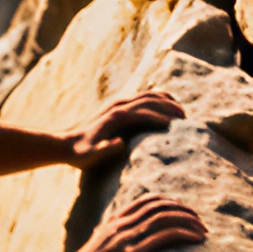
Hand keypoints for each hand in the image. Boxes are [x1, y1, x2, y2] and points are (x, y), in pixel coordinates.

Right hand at [57, 193, 205, 251]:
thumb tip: (112, 249)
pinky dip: (185, 233)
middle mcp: (121, 225)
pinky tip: (197, 239)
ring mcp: (126, 238)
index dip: (168, 202)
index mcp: (112, 223)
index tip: (183, 211)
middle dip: (184, 210)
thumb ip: (107, 245)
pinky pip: (165, 236)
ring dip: (189, 221)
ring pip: (166, 217)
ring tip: (204, 230)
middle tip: (199, 221)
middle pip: (160, 205)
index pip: (145, 202)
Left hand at [62, 92, 182, 168]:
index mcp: (115, 117)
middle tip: (186, 118)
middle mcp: (118, 106)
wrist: (67, 144)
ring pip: (148, 95)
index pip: (143, 112)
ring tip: (182, 112)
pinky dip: (158, 99)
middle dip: (169, 107)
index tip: (176, 126)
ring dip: (166, 101)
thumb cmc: (81, 154)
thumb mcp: (89, 156)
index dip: (160, 118)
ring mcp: (119, 104)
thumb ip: (103, 150)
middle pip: (149, 100)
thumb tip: (119, 143)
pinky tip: (168, 107)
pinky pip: (144, 98)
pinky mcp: (119, 106)